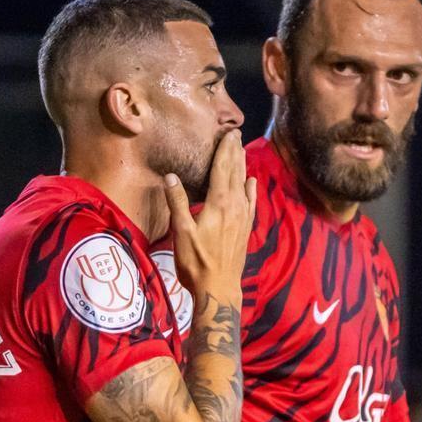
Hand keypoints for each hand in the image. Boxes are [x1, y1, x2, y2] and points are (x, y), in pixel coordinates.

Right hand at [164, 130, 256, 301]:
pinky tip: (251, 182)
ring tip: (241, 150)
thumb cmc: (196, 262)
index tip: (229, 133)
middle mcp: (235, 206)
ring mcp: (243, 217)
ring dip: (242, 166)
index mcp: (219, 203)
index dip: (225, 150)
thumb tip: (170, 176)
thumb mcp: (181, 232)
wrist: (219, 288)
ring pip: (244, 184)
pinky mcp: (245, 228)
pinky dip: (250, 189)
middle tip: (236, 134)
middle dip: (235, 152)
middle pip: (236, 172)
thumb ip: (177, 202)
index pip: (223, 169)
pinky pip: (250, 202)